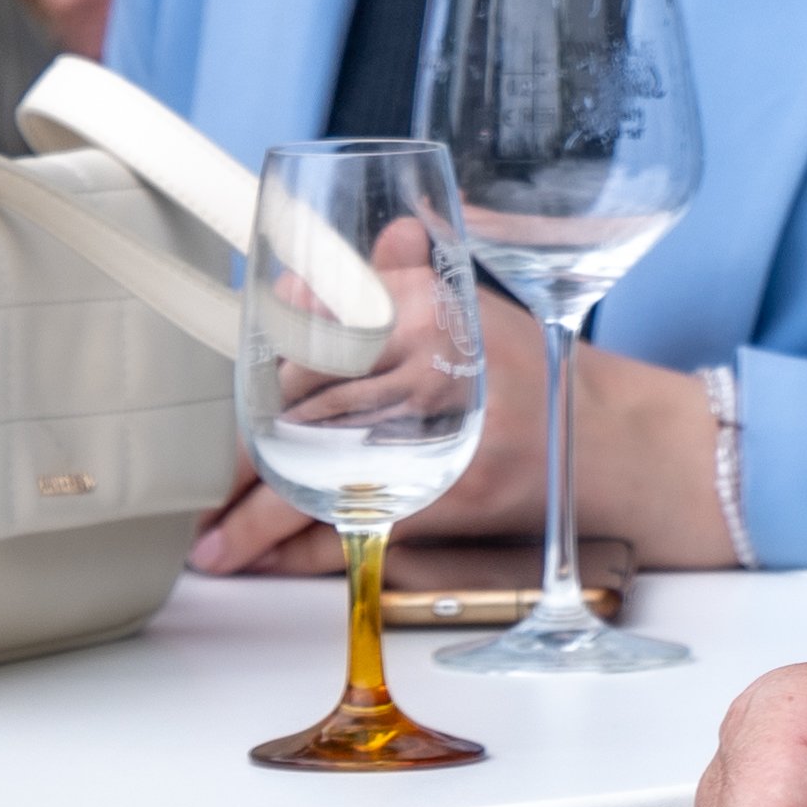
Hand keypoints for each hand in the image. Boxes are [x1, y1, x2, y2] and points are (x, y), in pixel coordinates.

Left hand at [189, 309, 734, 572]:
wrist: (616, 444)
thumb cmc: (536, 374)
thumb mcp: (475, 307)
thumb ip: (410, 274)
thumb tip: (357, 243)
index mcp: (426, 304)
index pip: (315, 332)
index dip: (256, 369)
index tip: (223, 394)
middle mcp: (428, 360)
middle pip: (303, 409)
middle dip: (240, 454)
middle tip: (190, 486)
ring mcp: (437, 434)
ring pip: (321, 474)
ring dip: (258, 515)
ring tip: (210, 539)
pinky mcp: (448, 496)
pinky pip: (359, 524)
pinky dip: (305, 549)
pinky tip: (262, 563)